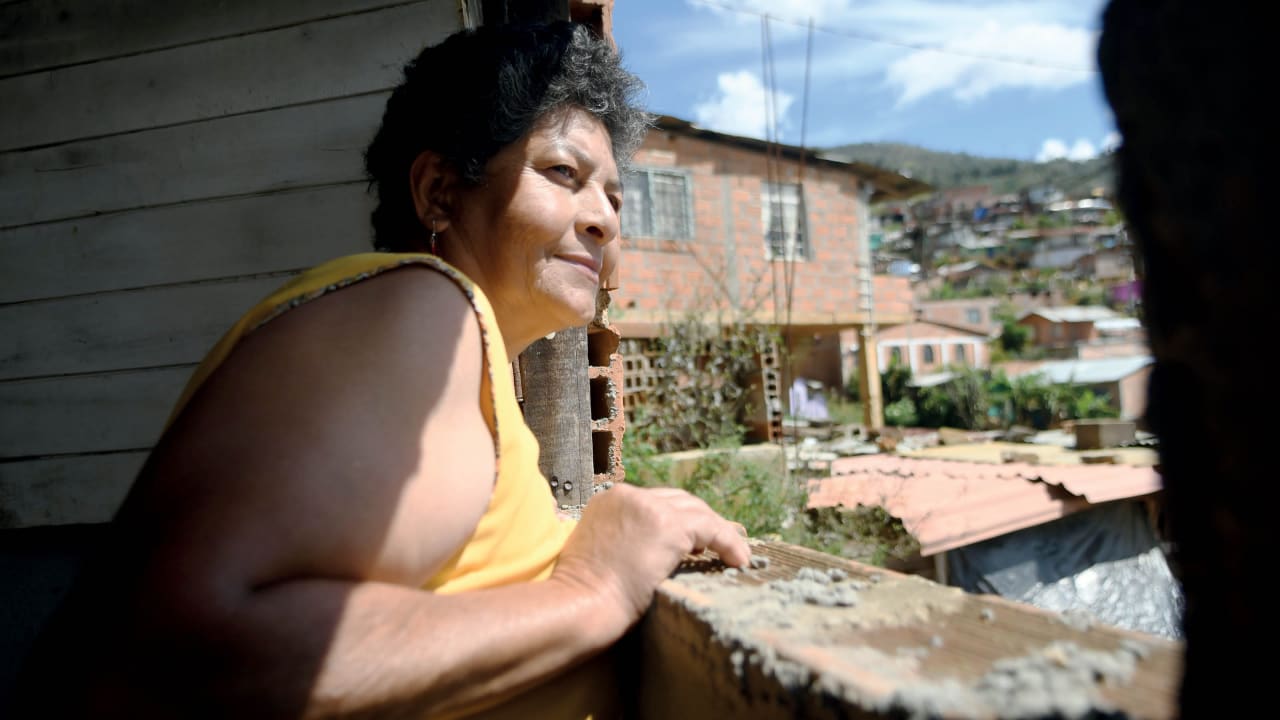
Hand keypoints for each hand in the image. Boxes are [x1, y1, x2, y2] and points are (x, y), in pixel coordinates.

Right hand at [550, 484, 750, 634]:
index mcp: (609, 499)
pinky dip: (729, 543)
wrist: (580, 604)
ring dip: (719, 532)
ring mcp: (649, 507)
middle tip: (718, 544)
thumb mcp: (599, 552)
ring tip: (734, 554)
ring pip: (698, 511)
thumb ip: (623, 539)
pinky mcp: (669, 526)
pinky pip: (712, 528)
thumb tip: (651, 551)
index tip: (695, 540)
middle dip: (701, 521)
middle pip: (678, 501)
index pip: (655, 502)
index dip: (678, 519)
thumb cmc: (585, 594)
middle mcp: (629, 496)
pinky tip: (739, 560)